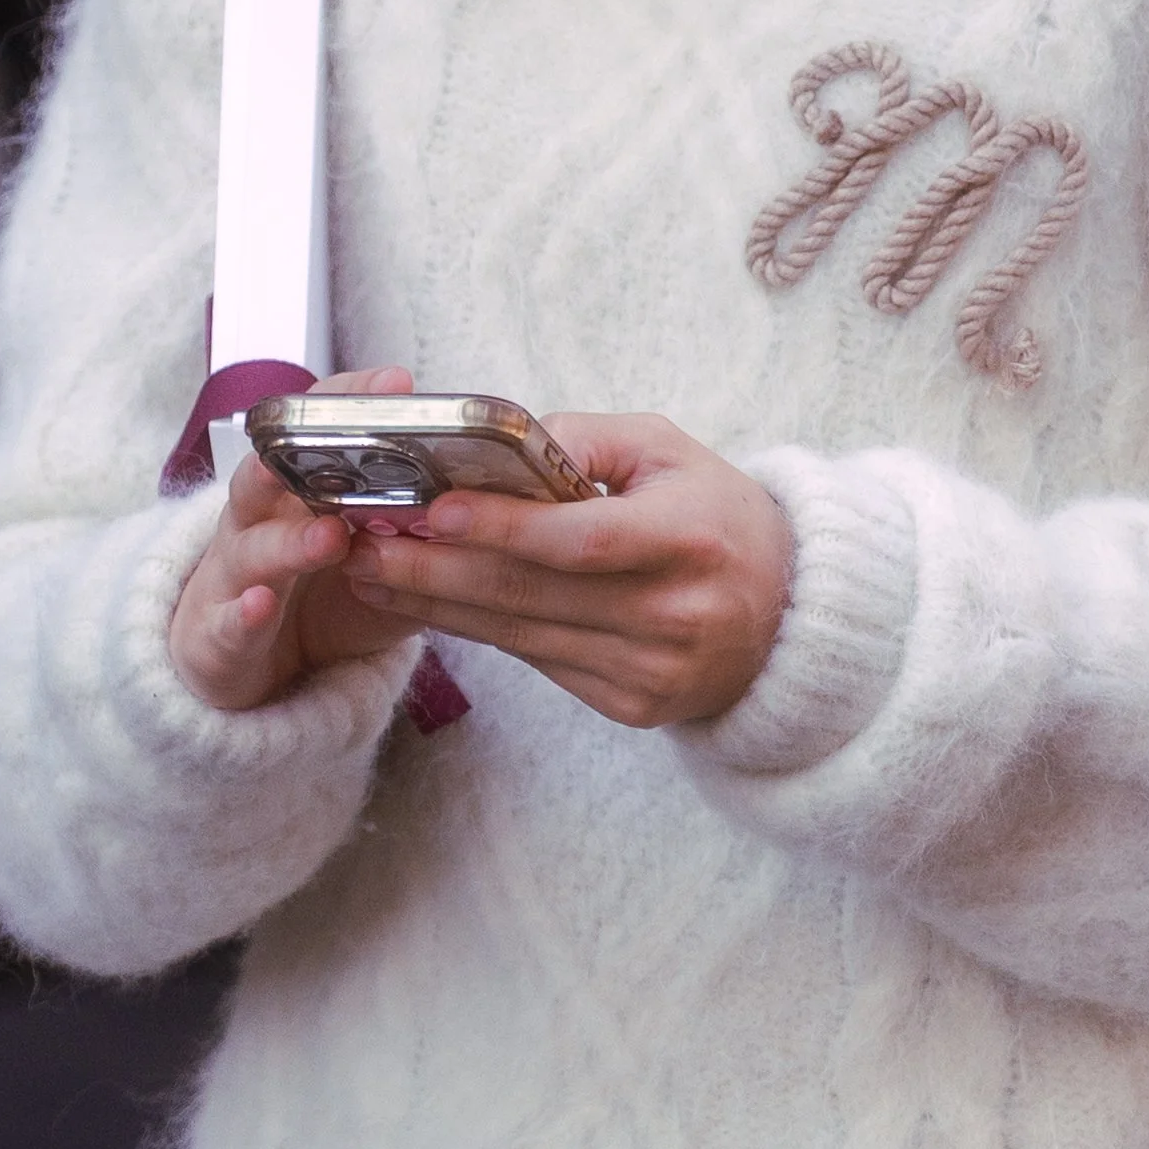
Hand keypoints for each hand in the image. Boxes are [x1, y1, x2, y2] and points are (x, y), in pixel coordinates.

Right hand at [169, 369, 422, 715]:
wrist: (249, 666)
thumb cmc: (317, 598)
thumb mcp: (377, 565)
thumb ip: (421, 539)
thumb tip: (492, 514)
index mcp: (294, 491)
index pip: (313, 430)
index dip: (347, 400)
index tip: (396, 381)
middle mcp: (256, 522)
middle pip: (267, 475)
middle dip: (298, 454)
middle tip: (343, 439)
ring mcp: (233, 577)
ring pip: (253, 547)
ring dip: (290, 540)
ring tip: (331, 535)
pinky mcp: (219, 637)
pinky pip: (228, 623)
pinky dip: (244, 615)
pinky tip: (261, 605)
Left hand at [343, 414, 792, 730]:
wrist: (787, 613)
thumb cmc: (714, 514)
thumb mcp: (669, 451)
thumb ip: (585, 440)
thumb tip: (496, 447)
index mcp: (689, 538)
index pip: (580, 539)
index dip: (502, 528)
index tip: (430, 510)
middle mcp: (673, 614)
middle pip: (532, 595)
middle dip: (435, 569)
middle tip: (362, 543)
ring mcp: (654, 671)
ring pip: (521, 636)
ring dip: (437, 605)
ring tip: (372, 572)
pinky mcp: (634, 707)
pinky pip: (539, 663)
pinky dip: (478, 633)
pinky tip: (429, 606)